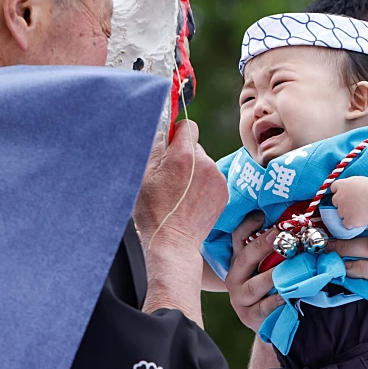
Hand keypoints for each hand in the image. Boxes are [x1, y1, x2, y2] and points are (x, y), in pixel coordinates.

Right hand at [134, 119, 226, 252]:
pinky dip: (203, 185)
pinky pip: (212, 179)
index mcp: (183, 156)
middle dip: (183, 156)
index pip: (188, 126)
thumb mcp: (143, 177)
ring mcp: (217, 178)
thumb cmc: (153, 212)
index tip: (170, 145)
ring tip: (180, 193)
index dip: (177, 133)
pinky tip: (190, 201)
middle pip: (195, 147)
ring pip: (204, 164)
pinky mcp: (224, 192)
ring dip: (194, 172)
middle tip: (170, 178)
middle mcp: (205, 163)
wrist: (173, 242)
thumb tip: (162, 128)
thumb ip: (154, 148)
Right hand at [225, 213, 284, 332]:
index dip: (248, 225)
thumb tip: (293, 224)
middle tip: (280, 236)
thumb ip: (276, 247)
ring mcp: (240, 298)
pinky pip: (263, 307)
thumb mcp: (269, 265)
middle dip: (262, 245)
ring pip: (254, 285)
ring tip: (289, 267)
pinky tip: (287, 294)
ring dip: (272, 275)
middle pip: (245, 258)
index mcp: (238, 260)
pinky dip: (276, 300)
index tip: (262, 215)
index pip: (238, 238)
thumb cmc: (270, 287)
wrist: (267, 320)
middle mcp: (234, 277)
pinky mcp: (249, 316)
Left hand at [330, 176, 367, 228]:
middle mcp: (340, 197)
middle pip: (335, 201)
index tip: (345, 194)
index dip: (339, 191)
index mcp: (343, 185)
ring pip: (340, 213)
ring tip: (359, 212)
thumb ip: (349, 185)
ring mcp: (343, 210)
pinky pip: (346, 224)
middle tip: (353, 204)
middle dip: (342, 203)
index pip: (333, 187)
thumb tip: (345, 190)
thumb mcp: (360, 181)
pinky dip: (351, 223)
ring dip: (347, 213)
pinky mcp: (349, 220)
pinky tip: (360, 220)